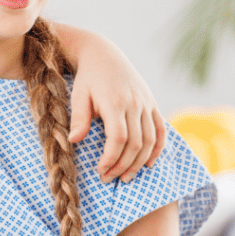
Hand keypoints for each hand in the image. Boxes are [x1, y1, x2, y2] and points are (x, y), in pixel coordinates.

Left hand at [67, 39, 166, 183]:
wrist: (105, 56)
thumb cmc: (87, 79)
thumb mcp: (78, 95)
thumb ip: (79, 118)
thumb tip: (74, 141)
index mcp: (115, 102)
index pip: (118, 137)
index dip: (111, 158)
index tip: (100, 170)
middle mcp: (135, 104)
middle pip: (135, 143)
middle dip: (122, 166)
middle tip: (108, 179)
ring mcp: (146, 104)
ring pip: (150, 140)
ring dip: (139, 163)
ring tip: (126, 178)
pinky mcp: (152, 104)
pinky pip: (160, 130)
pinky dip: (157, 149)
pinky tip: (148, 164)